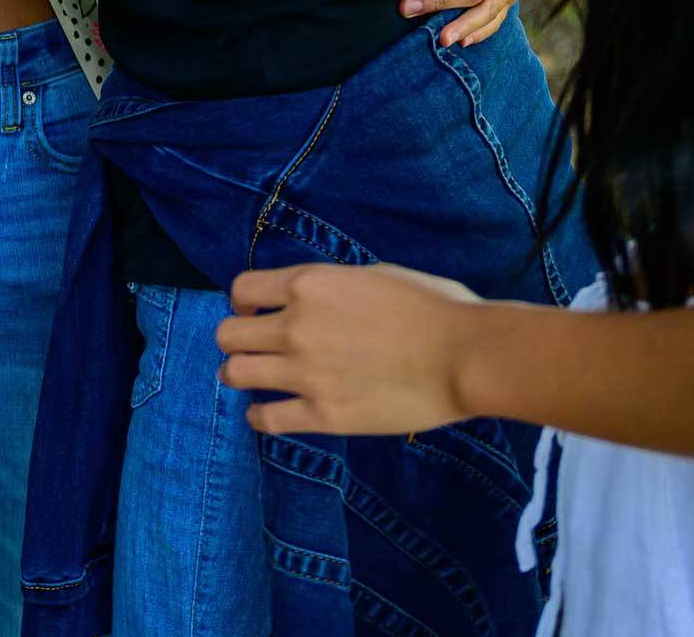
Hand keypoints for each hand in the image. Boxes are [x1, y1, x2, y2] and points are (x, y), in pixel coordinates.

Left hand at [219, 262, 483, 435]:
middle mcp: (297, 326)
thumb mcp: (374, 275)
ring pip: (236, 374)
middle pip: (228, 334)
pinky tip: (268, 411)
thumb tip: (315, 297)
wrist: (464, 355)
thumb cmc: (433, 307)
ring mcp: (306, 372)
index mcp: (310, 284)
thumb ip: (333, 287)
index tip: (253, 313)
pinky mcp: (323, 415)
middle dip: (236, 339)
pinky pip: (265, 418)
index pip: (242, 290)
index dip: (244, 302)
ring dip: (240, 374)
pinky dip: (259, 415)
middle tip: (253, 348)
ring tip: (254, 378)